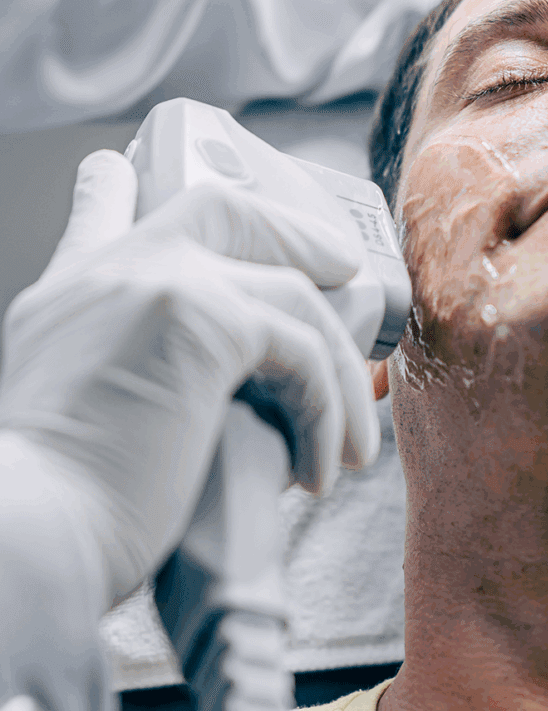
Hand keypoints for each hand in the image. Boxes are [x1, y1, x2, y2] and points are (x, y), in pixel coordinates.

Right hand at [0, 148, 379, 607]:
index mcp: (75, 290)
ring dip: (337, 372)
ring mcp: (162, 284)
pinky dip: (327, 411)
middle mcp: (116, 269)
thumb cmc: (62, 503)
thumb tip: (224, 378)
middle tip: (343, 268)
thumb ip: (128, 365)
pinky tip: (321, 470)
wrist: (32, 540)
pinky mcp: (208, 323)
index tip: (126, 170)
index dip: (126, 186)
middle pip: (227, 208)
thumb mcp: (74, 407)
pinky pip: (305, 349)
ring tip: (352, 444)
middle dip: (296, 234)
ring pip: (293, 294)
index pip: (105, 205)